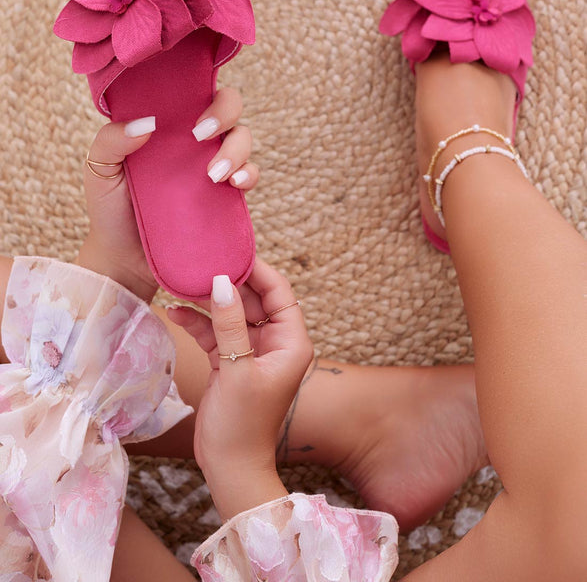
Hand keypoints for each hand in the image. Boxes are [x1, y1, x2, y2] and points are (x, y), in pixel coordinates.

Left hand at [74, 88, 258, 301]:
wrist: (123, 258)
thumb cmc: (110, 208)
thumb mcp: (99, 168)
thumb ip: (111, 139)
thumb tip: (147, 123)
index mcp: (166, 125)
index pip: (194, 91)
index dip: (202, 91)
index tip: (190, 118)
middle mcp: (194, 141)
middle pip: (229, 107)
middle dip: (226, 113)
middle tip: (202, 138)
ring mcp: (212, 166)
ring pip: (243, 138)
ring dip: (237, 149)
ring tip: (215, 174)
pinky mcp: (225, 195)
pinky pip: (250, 175)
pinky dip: (250, 174)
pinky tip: (235, 184)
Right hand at [168, 259, 313, 519]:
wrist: (230, 467)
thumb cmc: (243, 424)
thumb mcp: (237, 369)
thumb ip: (229, 324)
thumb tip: (222, 281)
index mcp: (291, 342)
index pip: (280, 293)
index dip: (258, 271)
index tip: (232, 252)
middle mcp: (275, 343)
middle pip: (253, 300)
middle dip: (228, 283)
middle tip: (200, 262)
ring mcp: (252, 352)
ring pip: (231, 314)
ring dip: (208, 301)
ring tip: (181, 281)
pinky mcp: (231, 362)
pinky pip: (216, 332)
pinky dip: (198, 322)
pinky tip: (175, 309)